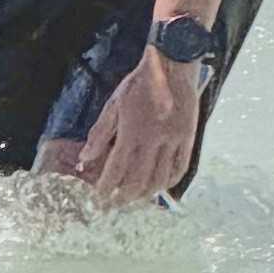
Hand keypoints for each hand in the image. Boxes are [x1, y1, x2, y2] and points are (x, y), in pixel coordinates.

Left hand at [70, 50, 201, 207]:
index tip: (99, 198)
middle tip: (114, 205)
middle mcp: (154, 140)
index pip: (116, 169)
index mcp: (132, 132)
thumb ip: (99, 134)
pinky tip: (161, 186)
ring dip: (146, 193)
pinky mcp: (188, 138)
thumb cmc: (138, 84)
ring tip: (134, 199)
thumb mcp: (114, 105)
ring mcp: (174, 140)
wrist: (171, 67)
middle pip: (138, 179)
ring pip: (160, 177)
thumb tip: (85, 159)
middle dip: (124, 196)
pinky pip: (180, 166)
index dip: (106, 187)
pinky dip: (170, 181)